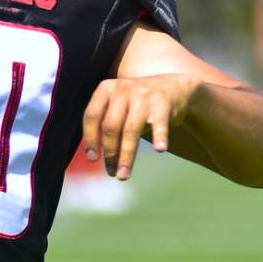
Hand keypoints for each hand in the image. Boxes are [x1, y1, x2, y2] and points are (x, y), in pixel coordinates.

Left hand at [81, 72, 198, 178]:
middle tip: (113, 172)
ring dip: (127, 156)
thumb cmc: (138, 105)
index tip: (93, 158)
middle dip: (110, 153)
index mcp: (106, 89)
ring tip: (124, 174)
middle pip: (111, 126)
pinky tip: (159, 150)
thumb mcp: (118, 107)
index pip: (92, 116)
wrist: (172, 87)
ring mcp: (143, 94)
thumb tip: (98, 159)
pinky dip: (159, 136)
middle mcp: (123, 89)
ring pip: (131, 130)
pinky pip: (159, 123)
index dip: (90, 139)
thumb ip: (107, 127)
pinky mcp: (163, 101)